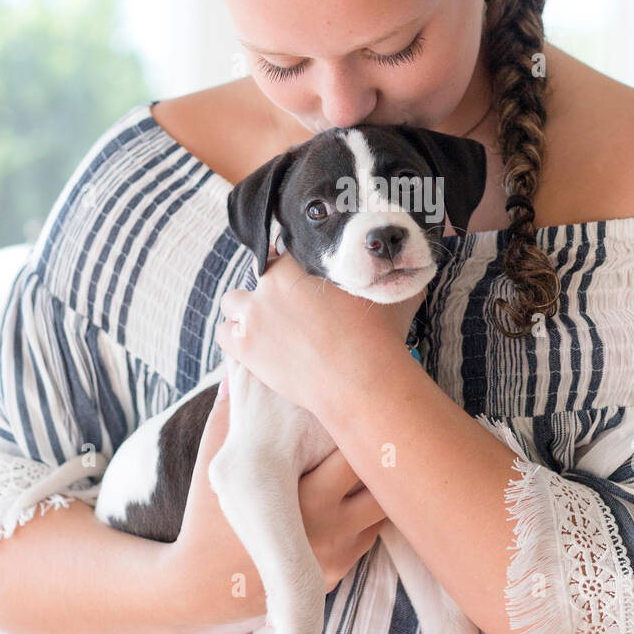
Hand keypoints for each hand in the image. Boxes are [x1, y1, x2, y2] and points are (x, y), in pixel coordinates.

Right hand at [161, 381, 387, 627]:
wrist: (200, 589)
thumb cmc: (206, 519)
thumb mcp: (213, 466)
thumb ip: (230, 416)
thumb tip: (238, 366)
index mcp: (299, 498)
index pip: (356, 453)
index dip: (364, 425)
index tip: (369, 402)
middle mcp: (326, 530)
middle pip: (382, 481)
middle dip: (382, 452)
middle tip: (390, 423)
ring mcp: (336, 555)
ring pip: (384, 509)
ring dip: (381, 483)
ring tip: (375, 454)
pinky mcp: (339, 573)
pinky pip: (370, 534)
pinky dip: (368, 512)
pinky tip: (354, 492)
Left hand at [214, 251, 424, 415]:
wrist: (361, 381)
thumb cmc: (381, 337)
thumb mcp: (394, 294)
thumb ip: (393, 275)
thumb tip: (410, 262)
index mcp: (301, 264)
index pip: (285, 252)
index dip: (295, 268)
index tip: (304, 285)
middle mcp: (272, 282)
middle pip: (260, 274)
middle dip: (271, 288)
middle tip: (291, 310)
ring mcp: (253, 314)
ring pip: (233, 301)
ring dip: (247, 311)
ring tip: (268, 327)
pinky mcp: (244, 347)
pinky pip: (223, 333)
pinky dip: (235, 337)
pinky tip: (253, 346)